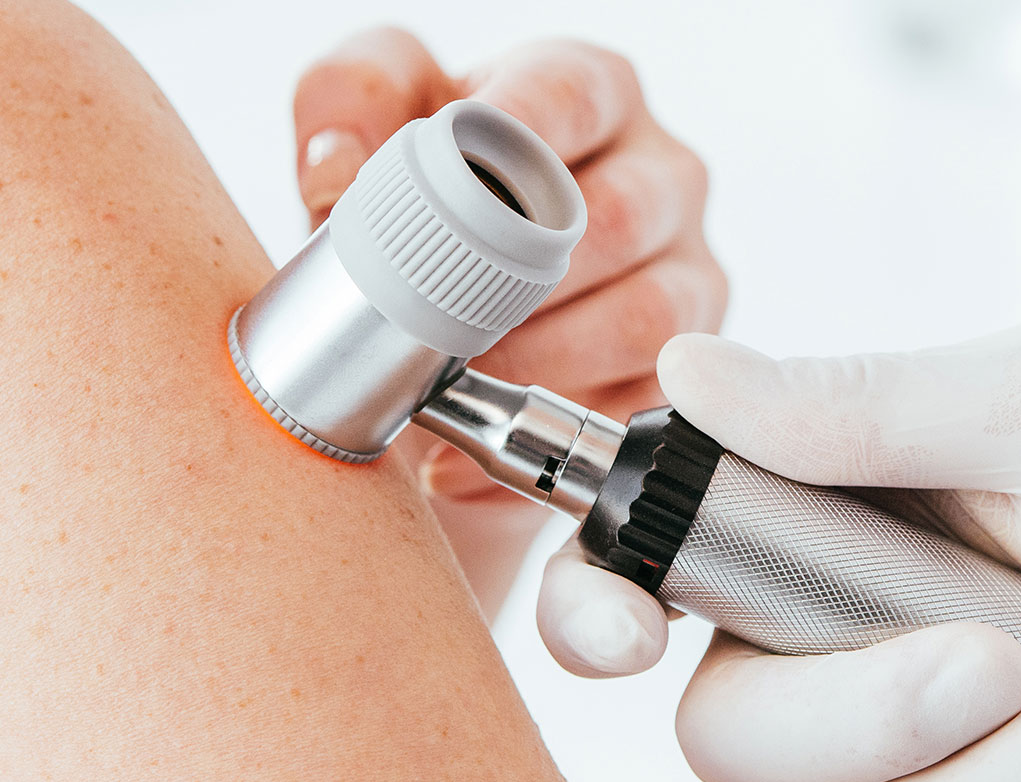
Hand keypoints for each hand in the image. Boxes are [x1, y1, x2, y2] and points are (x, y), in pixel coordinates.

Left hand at [292, 29, 724, 608]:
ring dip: (537, 358)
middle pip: (618, 214)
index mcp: (591, 92)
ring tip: (453, 381)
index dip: (512, 138)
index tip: (449, 188)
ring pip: (644, 315)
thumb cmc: (427, 202)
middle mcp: (659, 176)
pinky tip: (463, 449)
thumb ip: (345, 101)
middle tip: (435, 312)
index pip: (568, 94)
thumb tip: (334, 170)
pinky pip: (638, 404)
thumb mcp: (376, 126)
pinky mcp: (680, 368)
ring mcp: (686, 273)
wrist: (448, 318)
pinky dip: (544, 436)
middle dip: (517, 277)